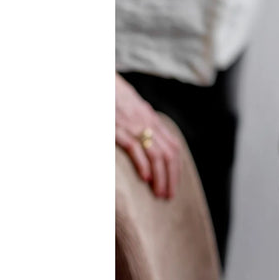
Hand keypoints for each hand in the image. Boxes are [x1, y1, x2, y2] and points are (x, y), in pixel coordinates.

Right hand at [116, 74, 180, 198]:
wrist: (102, 84)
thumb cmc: (116, 98)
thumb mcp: (136, 111)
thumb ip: (145, 125)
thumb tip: (153, 142)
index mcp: (154, 121)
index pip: (174, 148)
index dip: (176, 168)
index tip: (174, 184)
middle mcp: (149, 124)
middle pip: (170, 155)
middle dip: (171, 178)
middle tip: (169, 196)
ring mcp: (136, 126)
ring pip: (157, 155)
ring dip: (160, 177)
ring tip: (159, 193)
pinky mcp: (120, 129)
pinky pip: (136, 149)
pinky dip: (143, 164)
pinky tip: (145, 178)